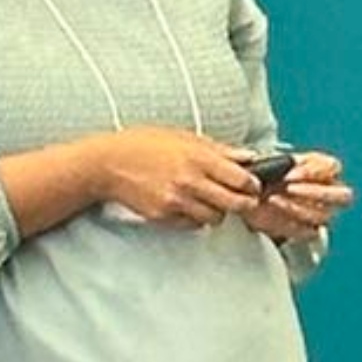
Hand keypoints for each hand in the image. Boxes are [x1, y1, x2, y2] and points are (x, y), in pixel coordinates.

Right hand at [92, 128, 263, 226]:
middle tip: (242, 199)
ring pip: (215, 218)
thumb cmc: (145, 145)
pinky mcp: (165, 216)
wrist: (108, 164)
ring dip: (218, 211)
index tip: (252, 184)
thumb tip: (248, 156)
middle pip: (236, 203)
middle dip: (244, 203)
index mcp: (198, 157)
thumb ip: (218, 149)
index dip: (252, 184)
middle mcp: (190, 181)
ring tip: (210, 200)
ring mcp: (177, 201)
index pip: (242, 178)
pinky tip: (189, 204)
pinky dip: (196, 218)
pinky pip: (193, 224)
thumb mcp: (183, 137)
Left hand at [246, 150, 353, 242]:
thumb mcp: (272, 162)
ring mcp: (323, 213)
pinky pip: (310, 232)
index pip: (333, 166)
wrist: (259, 197)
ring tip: (273, 199)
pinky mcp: (311, 231)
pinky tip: (276, 217)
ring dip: (296, 208)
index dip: (313, 171)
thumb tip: (272, 169)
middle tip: (289, 188)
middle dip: (317, 192)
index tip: (289, 174)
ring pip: (323, 215)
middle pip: (344, 195)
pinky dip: (292, 226)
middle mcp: (331, 192)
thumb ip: (277, 162)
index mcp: (326, 169)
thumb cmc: (271, 175)